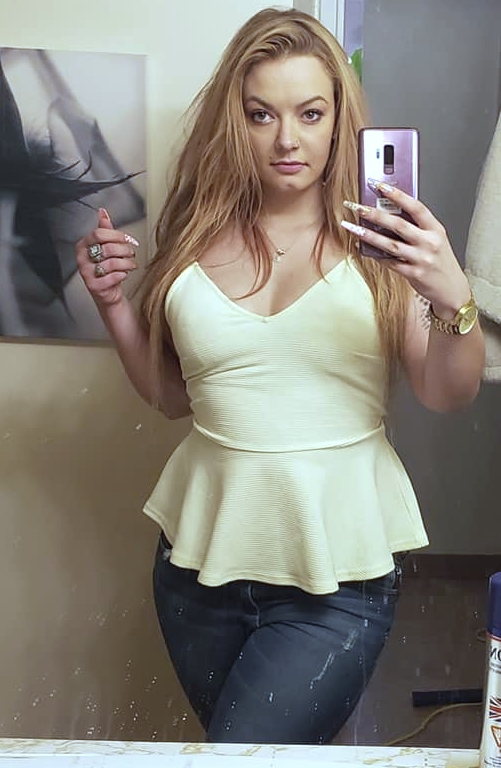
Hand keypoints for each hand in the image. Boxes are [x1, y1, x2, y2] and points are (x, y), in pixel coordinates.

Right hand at [75, 208, 138, 307]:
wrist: (107, 291)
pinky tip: (123, 274)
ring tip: (131, 264)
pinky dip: (122, 275)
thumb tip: (102, 212)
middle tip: (131, 253)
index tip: (128, 239)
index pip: (99, 233)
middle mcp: (82, 258)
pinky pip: (112, 277)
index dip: (117, 235)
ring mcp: (86, 272)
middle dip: (125, 250)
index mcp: (83, 245)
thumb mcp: (105, 246)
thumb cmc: (107, 268)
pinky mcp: (94, 286)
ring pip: (112, 263)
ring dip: (127, 263)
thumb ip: (104, 229)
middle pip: (108, 247)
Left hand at [341, 183, 470, 316]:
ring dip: (368, 235)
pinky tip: (363, 248)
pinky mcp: (413, 274)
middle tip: (357, 207)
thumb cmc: (440, 261)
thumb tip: (389, 212)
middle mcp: (429, 242)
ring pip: (390, 244)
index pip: (416, 207)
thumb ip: (417, 227)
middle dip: (375, 214)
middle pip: (398, 225)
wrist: (451, 289)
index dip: (397, 195)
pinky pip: (390, 262)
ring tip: (352, 227)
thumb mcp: (436, 239)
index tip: (380, 186)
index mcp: (436, 229)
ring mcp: (421, 259)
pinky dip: (375, 255)